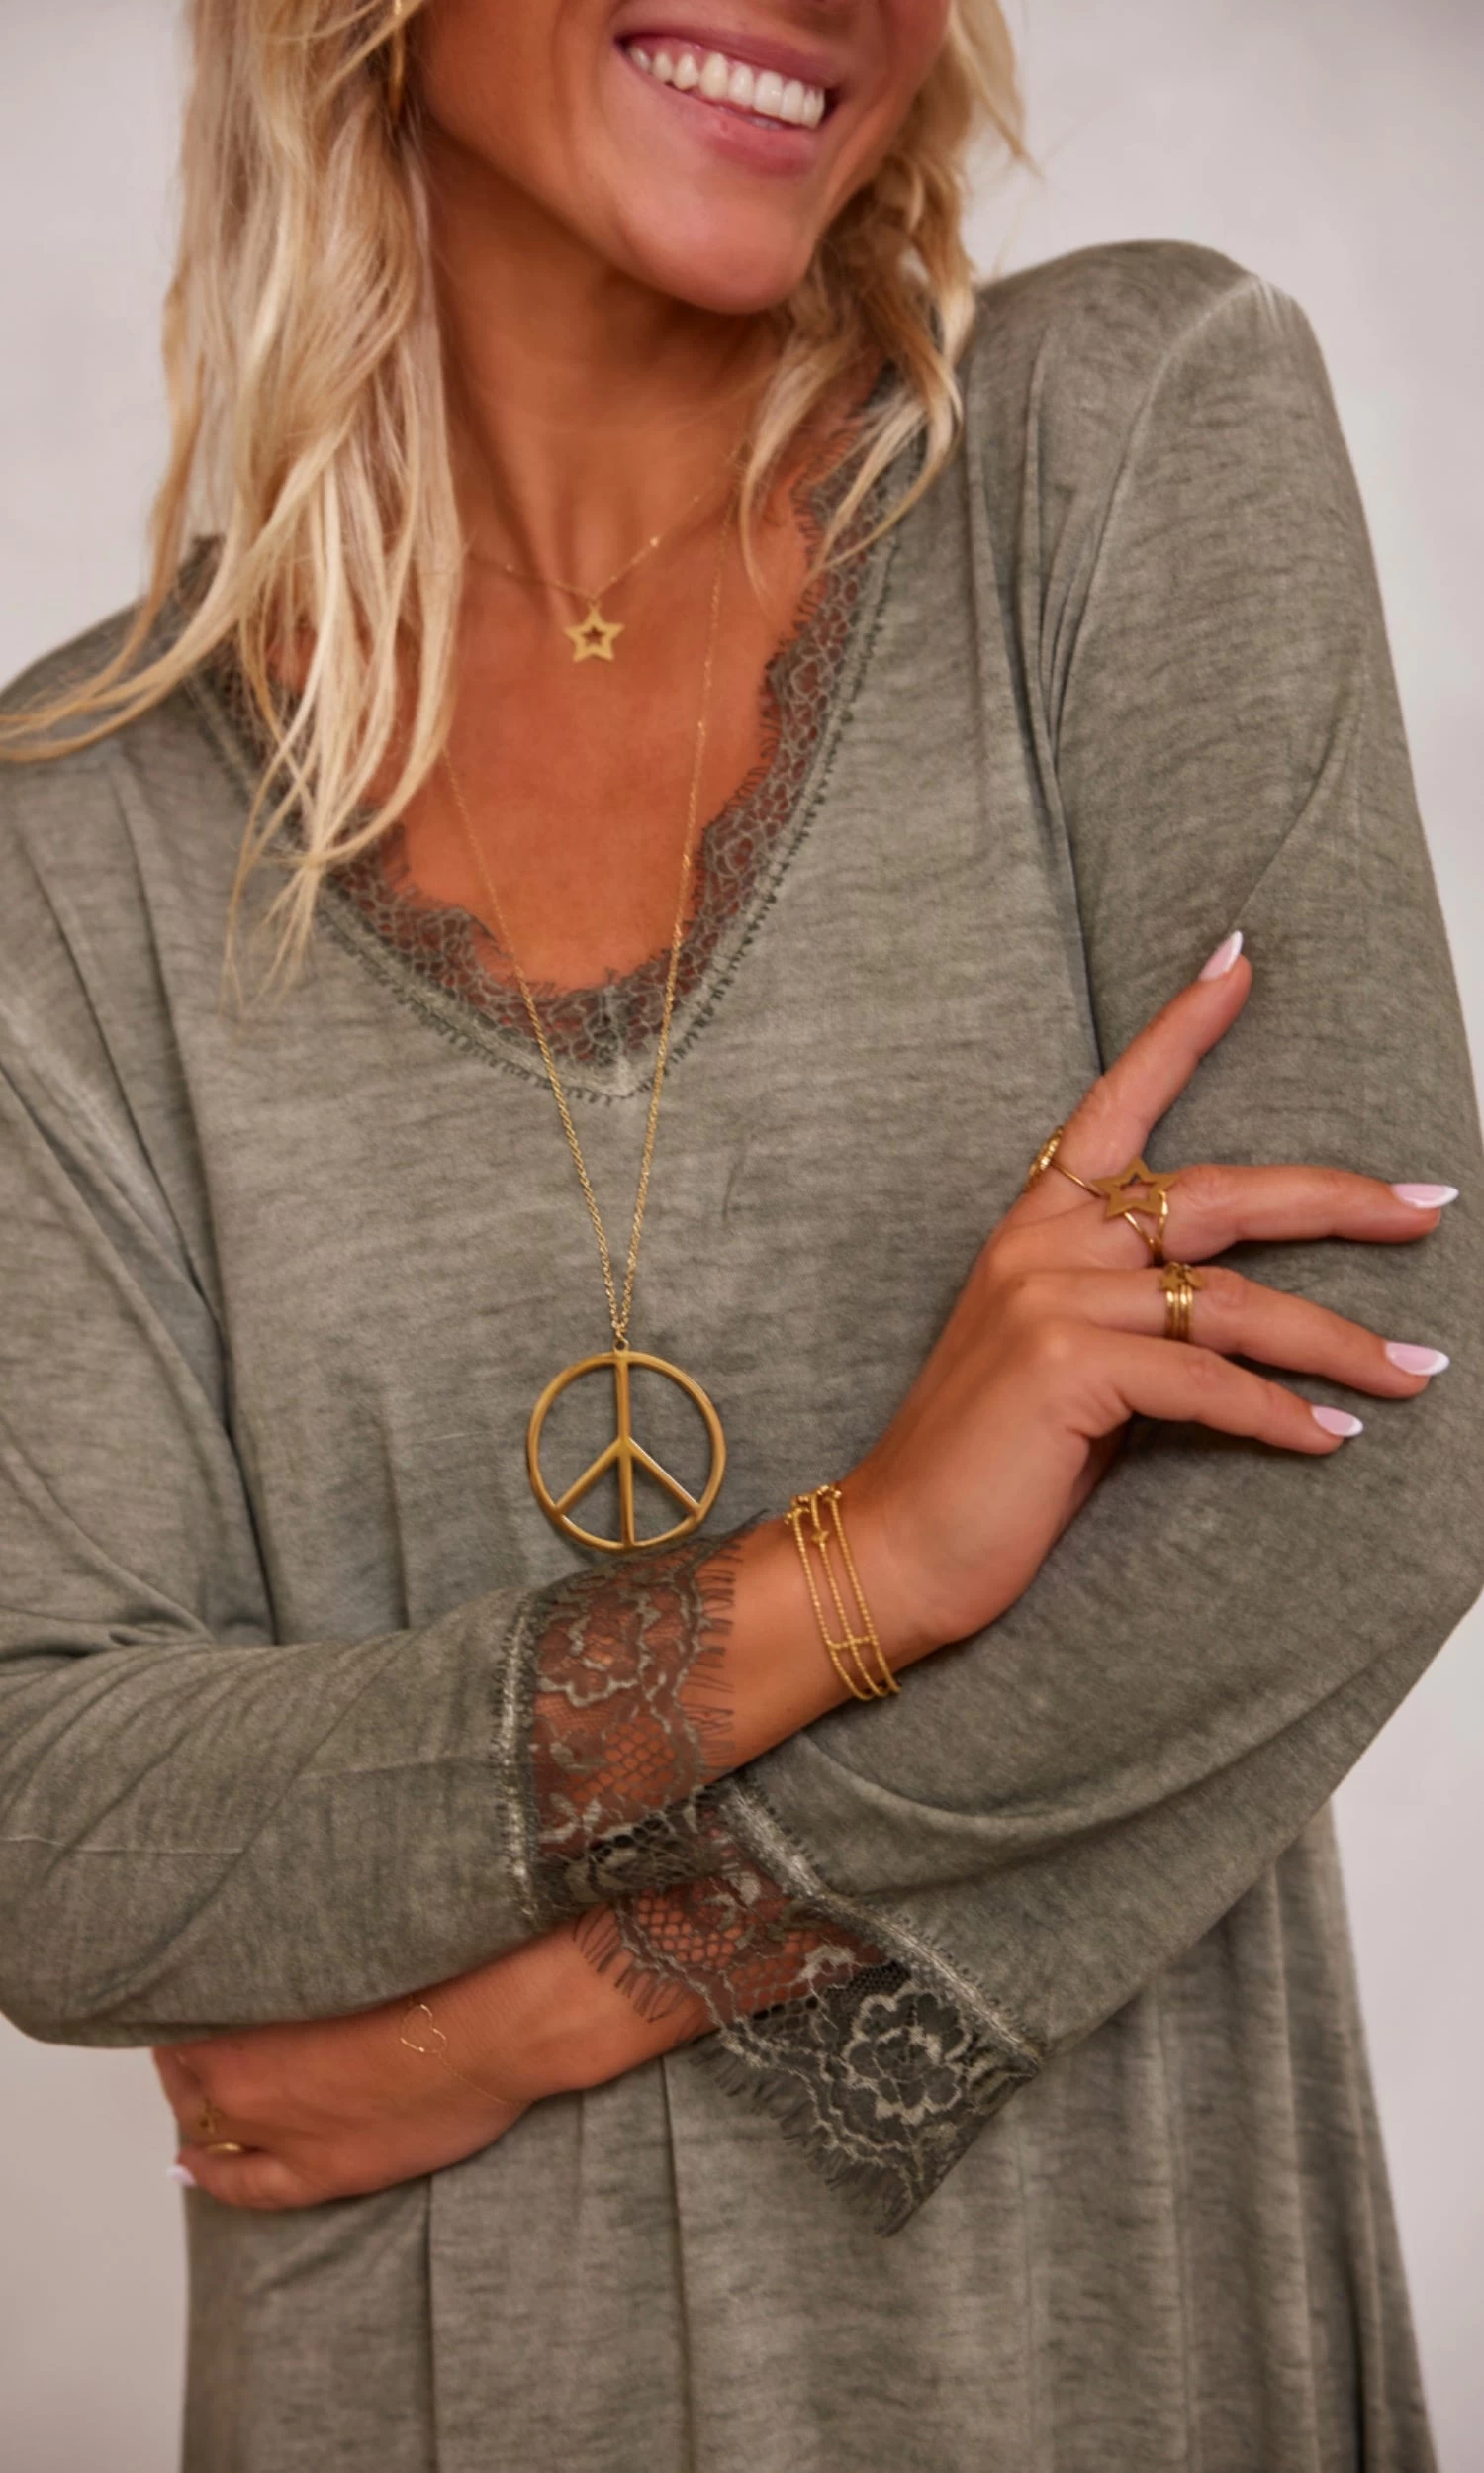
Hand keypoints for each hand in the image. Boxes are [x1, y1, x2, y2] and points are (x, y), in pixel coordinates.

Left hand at [154, 1916, 708, 2210]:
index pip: (181, 2008)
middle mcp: (243, 2078)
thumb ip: (294, 1922)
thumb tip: (269, 1898)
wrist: (506, 2015)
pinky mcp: (323, 2172)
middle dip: (186, 2053)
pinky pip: (246, 2186)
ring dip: (196, 2109)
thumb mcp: (349, 1918)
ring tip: (192, 2092)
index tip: (190, 1984)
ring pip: (206, 2128)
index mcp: (245, 2008)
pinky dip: (213, 2176)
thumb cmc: (438, 1955)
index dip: (181, 1998)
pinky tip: (193, 2165)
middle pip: (186, 2071)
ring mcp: (283, 2132)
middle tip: (193, 2035)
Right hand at [847, 934, 1455, 1662]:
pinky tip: (1328, 1439)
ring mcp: (1053, 1300)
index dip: (1179, 1033)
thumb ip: (1129, 1316)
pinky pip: (1212, 1382)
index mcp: (1033, 1228)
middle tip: (1426, 1206)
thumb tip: (1233, 1321)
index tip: (1239, 965)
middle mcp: (1043, 1246)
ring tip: (1414, 1370)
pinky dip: (1280, 1414)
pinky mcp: (1070, 1367)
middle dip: (1334, 1199)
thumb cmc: (984, 1465)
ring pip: (1233, 1301)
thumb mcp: (1058, 1362)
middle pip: (1218, 1194)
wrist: (893, 1546)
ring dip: (1337, 1342)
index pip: (1115, 1106)